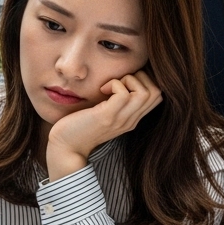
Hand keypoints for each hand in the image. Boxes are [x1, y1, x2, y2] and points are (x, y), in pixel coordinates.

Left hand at [46, 71, 162, 180]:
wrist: (66, 147)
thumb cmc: (80, 126)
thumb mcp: (105, 112)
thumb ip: (116, 101)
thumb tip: (120, 79)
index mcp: (132, 119)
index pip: (158, 96)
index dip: (145, 81)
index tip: (123, 82)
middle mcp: (131, 120)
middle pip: (157, 92)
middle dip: (140, 77)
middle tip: (118, 82)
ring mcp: (121, 120)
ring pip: (145, 92)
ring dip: (128, 79)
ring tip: (110, 86)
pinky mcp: (107, 117)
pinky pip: (124, 94)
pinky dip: (114, 84)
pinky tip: (102, 90)